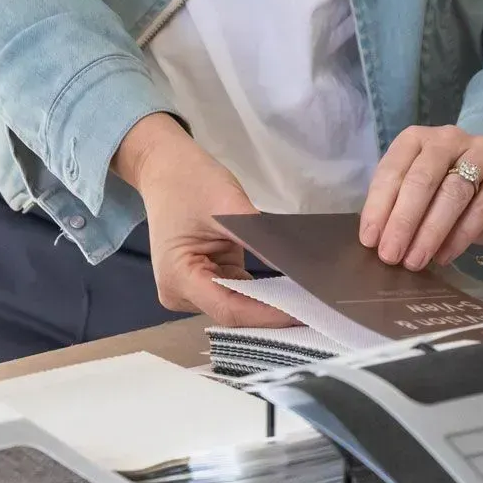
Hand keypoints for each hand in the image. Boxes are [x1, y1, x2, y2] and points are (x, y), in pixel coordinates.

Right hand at [113, 114, 292, 326]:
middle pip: (232, 313)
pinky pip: (236, 294)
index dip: (268, 315)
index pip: (229, 309)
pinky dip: (260, 292)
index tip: (305, 312)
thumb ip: (263, 241)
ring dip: (269, 303)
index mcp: (177, 277)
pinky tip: (288, 290)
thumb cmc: (190, 182)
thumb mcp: (229, 208)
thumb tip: (302, 268)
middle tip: (317, 306)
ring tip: (308, 299)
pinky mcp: (203, 280)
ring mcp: (190, 289)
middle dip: (272, 311)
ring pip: (237, 307)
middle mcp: (180, 292)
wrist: (166, 168)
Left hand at [359, 126, 482, 270]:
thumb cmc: (443, 192)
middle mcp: (448, 138)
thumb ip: (395, 207)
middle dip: (403, 221)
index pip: (392, 170)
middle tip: (390, 255)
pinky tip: (444, 256)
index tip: (370, 241)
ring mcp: (482, 151)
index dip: (378, 207)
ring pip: (452, 193)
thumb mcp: (415, 193)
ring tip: (415, 261)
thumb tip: (375, 240)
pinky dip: (460, 236)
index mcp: (415, 138)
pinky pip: (482, 207)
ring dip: (430, 232)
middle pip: (422, 180)